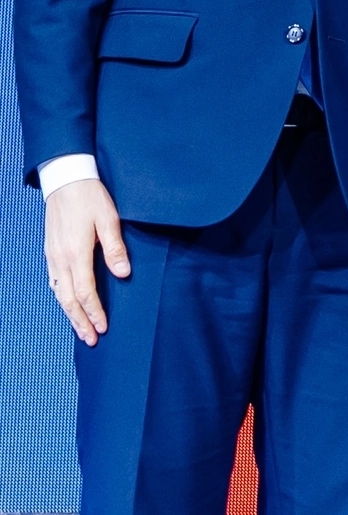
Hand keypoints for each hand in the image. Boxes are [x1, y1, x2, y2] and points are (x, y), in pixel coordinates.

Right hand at [44, 178, 127, 345]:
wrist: (65, 180)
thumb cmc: (90, 197)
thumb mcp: (109, 219)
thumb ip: (115, 247)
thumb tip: (123, 273)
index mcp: (76, 252)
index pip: (85, 291)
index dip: (95, 311)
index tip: (104, 327)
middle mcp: (60, 259)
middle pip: (68, 299)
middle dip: (80, 321)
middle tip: (91, 340)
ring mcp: (52, 256)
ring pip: (58, 293)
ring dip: (70, 314)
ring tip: (82, 329)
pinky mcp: (51, 252)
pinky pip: (54, 282)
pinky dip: (62, 298)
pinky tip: (68, 305)